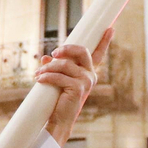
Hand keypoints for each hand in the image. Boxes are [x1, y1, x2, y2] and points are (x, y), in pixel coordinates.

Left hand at [38, 28, 113, 145]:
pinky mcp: (78, 88)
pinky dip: (47, 77)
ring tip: (38, 73)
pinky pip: (59, 76)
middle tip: (53, 53)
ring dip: (48, 68)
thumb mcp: (57, 79)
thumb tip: (45, 57)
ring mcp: (86, 81)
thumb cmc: (58, 99)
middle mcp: (90, 75)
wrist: (58, 120)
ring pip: (65, 64)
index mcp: (87, 72)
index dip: (104, 40)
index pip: (98, 54)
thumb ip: (54, 66)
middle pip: (81, 51)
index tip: (110, 28)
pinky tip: (39, 79)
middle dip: (66, 48)